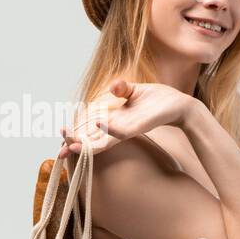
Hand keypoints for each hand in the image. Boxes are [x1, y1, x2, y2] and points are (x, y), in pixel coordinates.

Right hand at [57, 78, 193, 158]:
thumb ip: (121, 89)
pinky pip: (120, 130)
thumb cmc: (157, 99)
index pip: (89, 129)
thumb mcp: (135, 90)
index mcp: (113, 119)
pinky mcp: (137, 128)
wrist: (179, 105)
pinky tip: (98, 124)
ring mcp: (126, 129)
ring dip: (87, 143)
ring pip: (102, 140)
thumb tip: (112, 87)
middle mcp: (117, 128)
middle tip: (59, 152)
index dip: (76, 134)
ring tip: (71, 146)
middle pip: (91, 139)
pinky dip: (109, 128)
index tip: (61, 139)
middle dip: (76, 145)